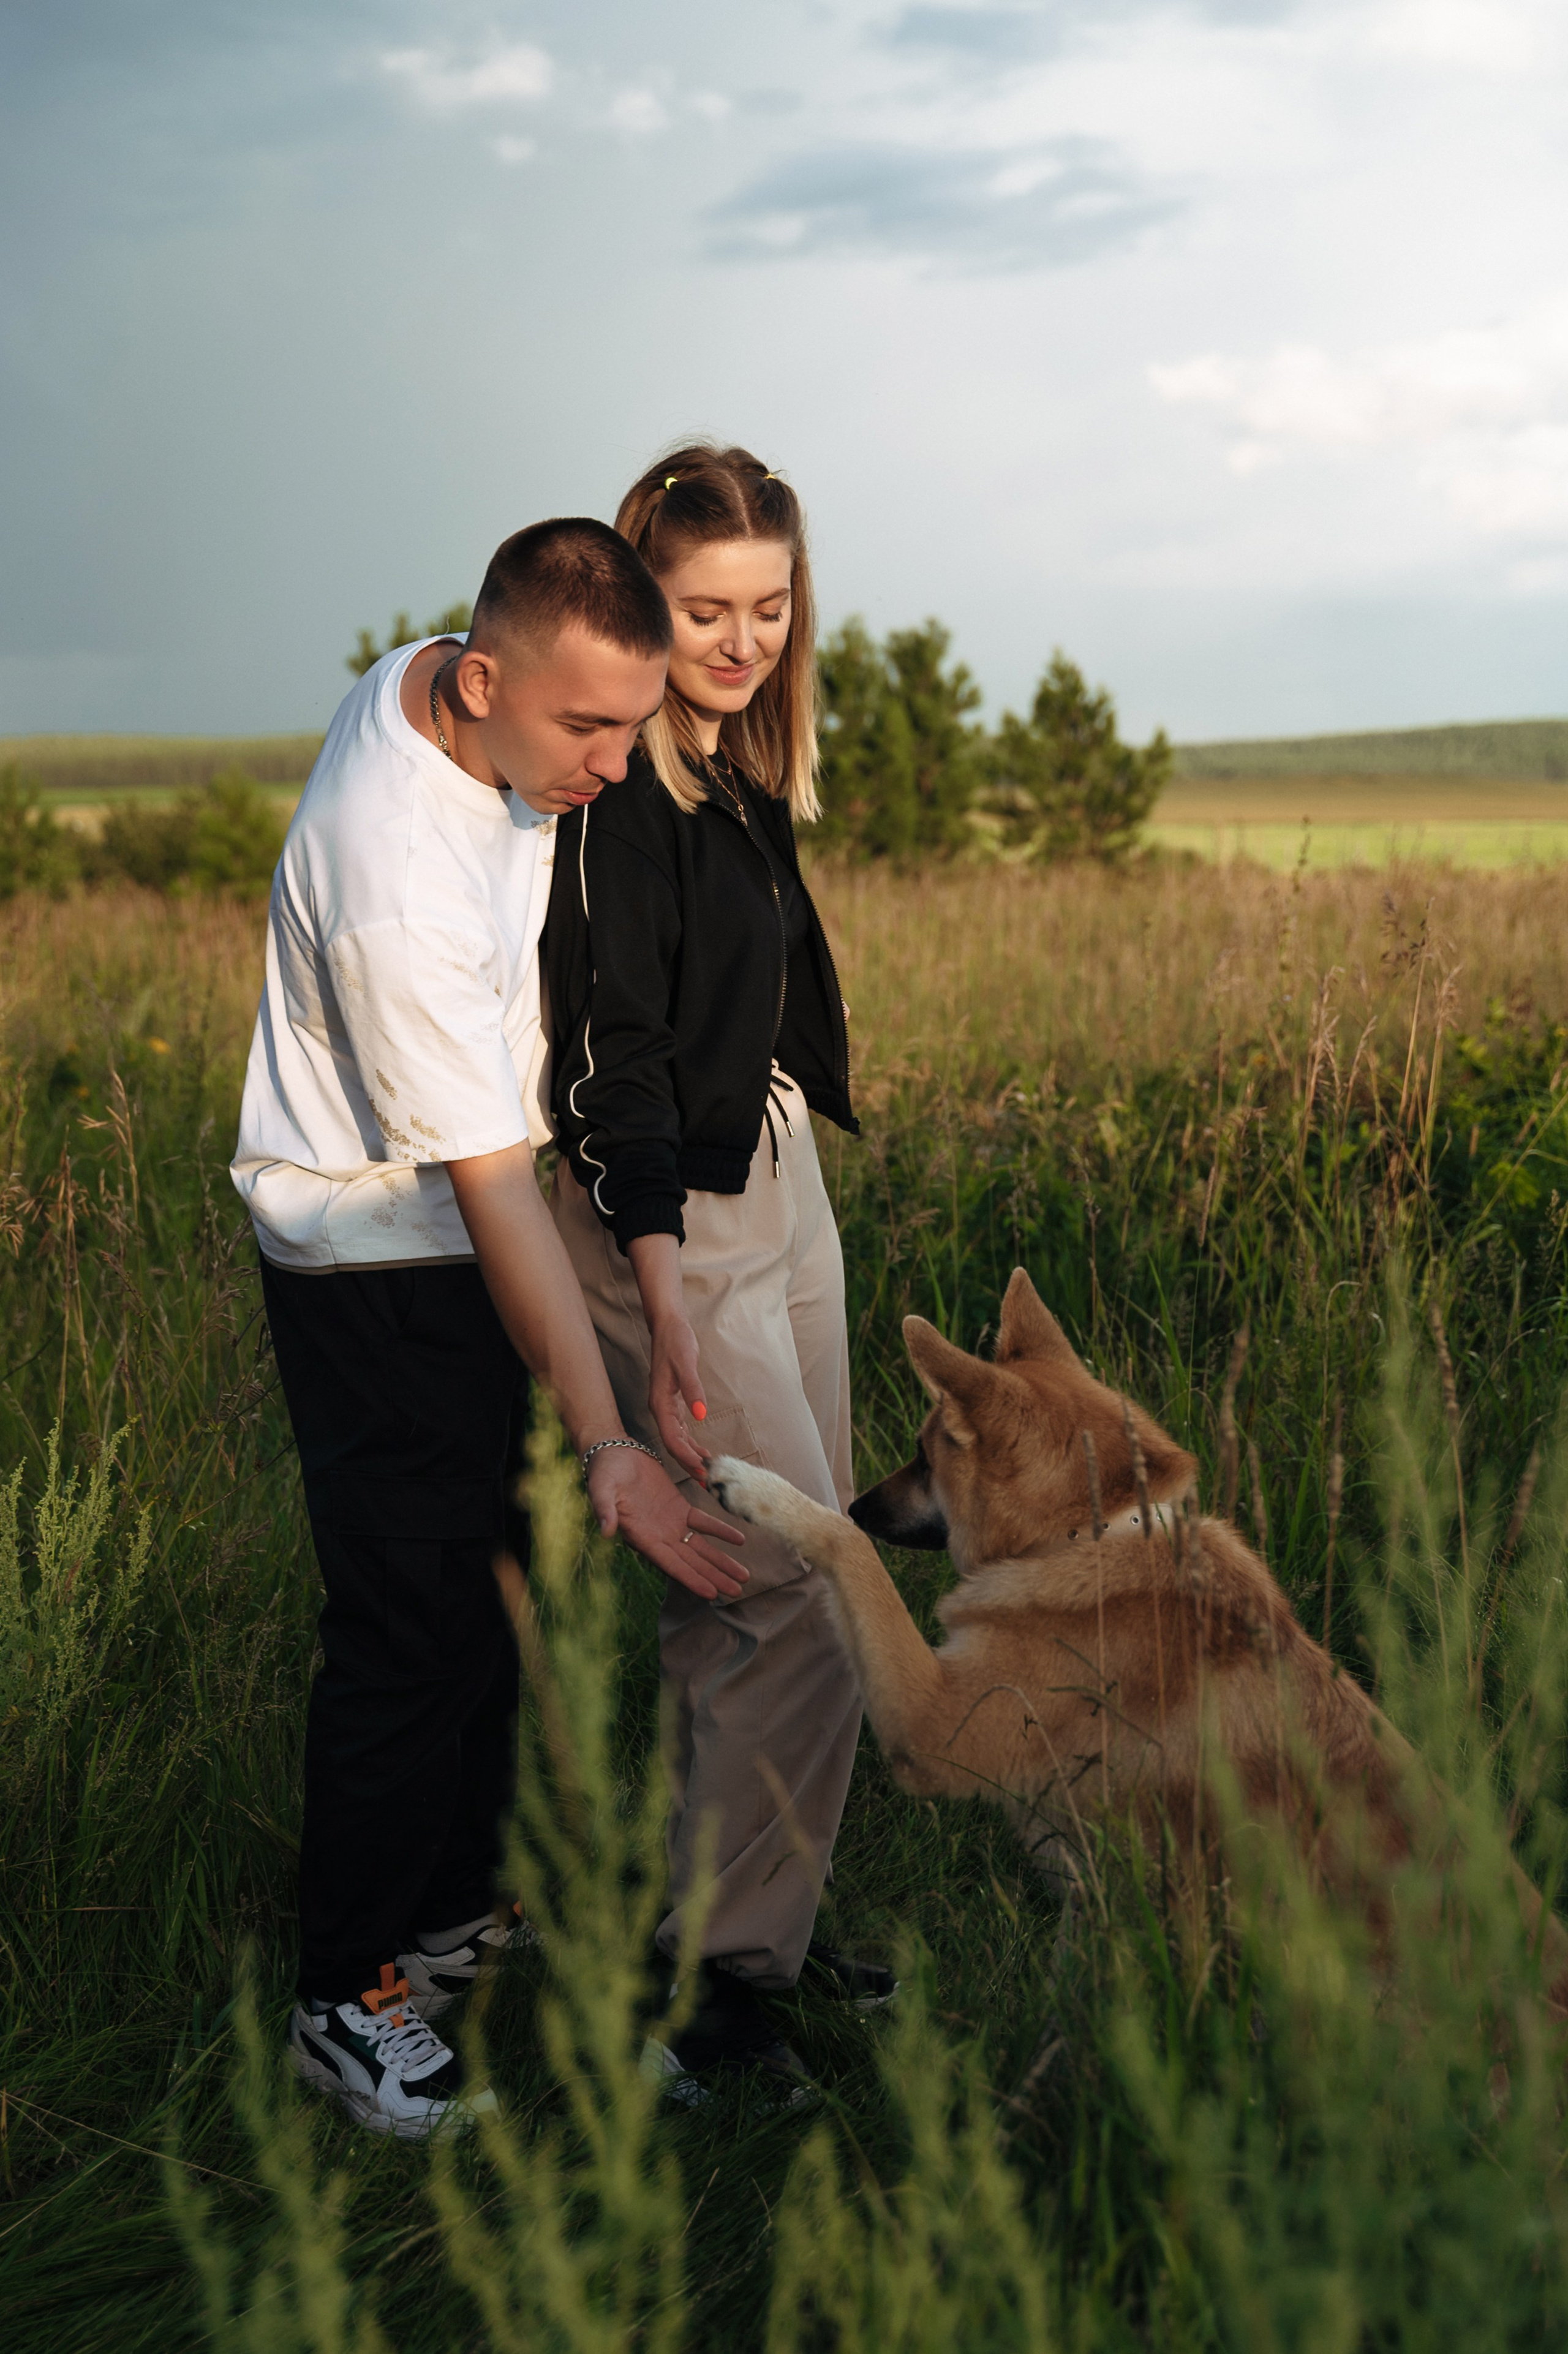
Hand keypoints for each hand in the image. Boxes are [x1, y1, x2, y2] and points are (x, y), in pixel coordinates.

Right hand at [587, 1449, 745, 1601]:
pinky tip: (740, 1541)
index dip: (691, 1578)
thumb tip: (606, 1531)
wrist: (614, 1453)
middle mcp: (658, 1537)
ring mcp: (670, 1524)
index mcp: (641, 1537)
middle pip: (691, 1562)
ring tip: (743, 1576)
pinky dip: (721, 1532)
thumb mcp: (601, 1489)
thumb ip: (604, 1510)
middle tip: (737, 1592)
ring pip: (700, 1547)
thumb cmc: (604, 1473)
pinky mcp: (678, 1508)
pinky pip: (703, 1523)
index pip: (671, 1564)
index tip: (711, 1593)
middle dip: (714, 1577)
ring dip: (721, 1561)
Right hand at [647, 1312, 708, 1479]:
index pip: (672, 1439)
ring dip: (691, 1457)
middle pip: (674, 1445)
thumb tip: (701, 1415)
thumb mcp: (686, 1363)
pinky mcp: (674, 1403)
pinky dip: (691, 1444)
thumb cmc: (676, 1342)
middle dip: (690, 1464)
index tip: (703, 1471)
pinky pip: (681, 1431)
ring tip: (708, 1474)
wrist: (669, 1327)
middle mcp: (660, 1409)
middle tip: (709, 1483)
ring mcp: (666, 1407)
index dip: (687, 1457)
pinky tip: (702, 1453)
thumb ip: (693, 1389)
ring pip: (677, 1440)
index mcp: (659, 1404)